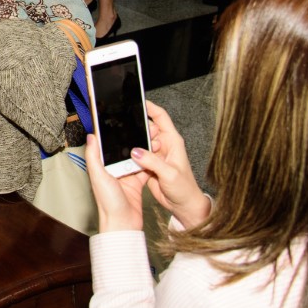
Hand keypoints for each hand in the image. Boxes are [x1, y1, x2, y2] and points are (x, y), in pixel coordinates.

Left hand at [84, 132, 149, 231]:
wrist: (123, 225)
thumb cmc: (108, 204)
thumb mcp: (99, 177)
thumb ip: (94, 157)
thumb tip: (90, 136)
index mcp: (102, 166)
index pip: (106, 145)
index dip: (113, 133)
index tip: (120, 120)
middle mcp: (113, 169)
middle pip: (123, 149)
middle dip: (132, 138)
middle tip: (143, 127)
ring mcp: (126, 176)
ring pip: (135, 157)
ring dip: (143, 148)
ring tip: (151, 137)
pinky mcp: (137, 182)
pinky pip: (144, 168)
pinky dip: (150, 162)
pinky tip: (156, 153)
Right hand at [132, 101, 209, 228]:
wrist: (184, 206)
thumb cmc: (185, 189)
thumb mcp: (170, 174)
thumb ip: (152, 162)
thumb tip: (135, 152)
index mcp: (172, 141)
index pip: (161, 117)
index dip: (150, 108)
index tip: (137, 101)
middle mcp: (163, 145)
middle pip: (146, 128)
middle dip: (136, 127)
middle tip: (124, 128)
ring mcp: (155, 155)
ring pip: (139, 142)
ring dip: (132, 142)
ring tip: (122, 142)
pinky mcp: (148, 165)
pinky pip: (136, 155)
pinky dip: (130, 155)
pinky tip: (124, 156)